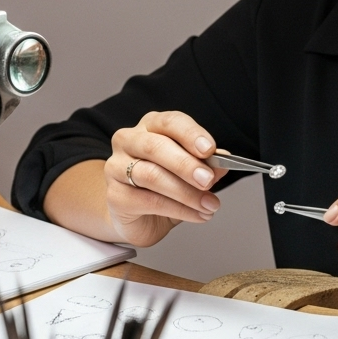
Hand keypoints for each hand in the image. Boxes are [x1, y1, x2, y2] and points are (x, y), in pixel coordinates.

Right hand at [102, 111, 228, 245]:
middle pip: (156, 147)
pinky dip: (178, 210)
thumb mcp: (190, 172)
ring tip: (208, 204)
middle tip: (208, 180)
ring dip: (186, 192)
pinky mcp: (115, 195)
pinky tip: (197, 214)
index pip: (170, 122)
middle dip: (186, 165)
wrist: (138, 216)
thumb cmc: (163, 186)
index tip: (209, 149)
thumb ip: (206, 164)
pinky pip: (149, 201)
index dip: (191, 134)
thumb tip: (222, 161)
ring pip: (152, 176)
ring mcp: (117, 167)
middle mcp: (129, 141)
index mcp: (150, 126)